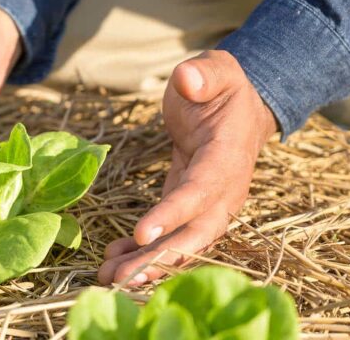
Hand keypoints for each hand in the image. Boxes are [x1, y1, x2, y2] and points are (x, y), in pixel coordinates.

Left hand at [98, 50, 276, 285]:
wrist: (238, 104)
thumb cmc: (222, 85)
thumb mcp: (217, 68)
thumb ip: (206, 73)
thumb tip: (188, 79)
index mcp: (227, 156)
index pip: (201, 190)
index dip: (174, 214)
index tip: (143, 234)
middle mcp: (223, 188)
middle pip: (196, 233)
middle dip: (162, 259)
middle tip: (126, 280)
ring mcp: (208, 202)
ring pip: (182, 242)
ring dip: (148, 264)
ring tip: (110, 280)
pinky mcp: (189, 205)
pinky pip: (170, 235)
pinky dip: (143, 251)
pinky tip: (113, 261)